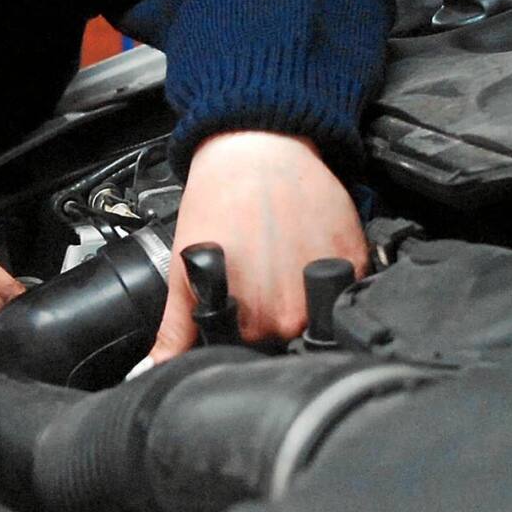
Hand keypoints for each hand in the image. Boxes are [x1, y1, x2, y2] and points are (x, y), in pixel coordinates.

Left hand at [148, 132, 366, 361]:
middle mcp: (294, 310)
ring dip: (303, 291)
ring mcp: (327, 285)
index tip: (239, 304)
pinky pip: (350, 283)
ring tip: (281, 253)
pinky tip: (306, 241)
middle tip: (258, 268)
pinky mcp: (355, 257)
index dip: (244, 331)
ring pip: (320, 313)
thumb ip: (177, 325)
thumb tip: (157, 367)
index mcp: (252, 320)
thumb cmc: (220, 195)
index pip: (254, 353)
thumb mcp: (184, 263)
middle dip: (272, 312)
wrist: (258, 145)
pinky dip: (331, 267)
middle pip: (287, 336)